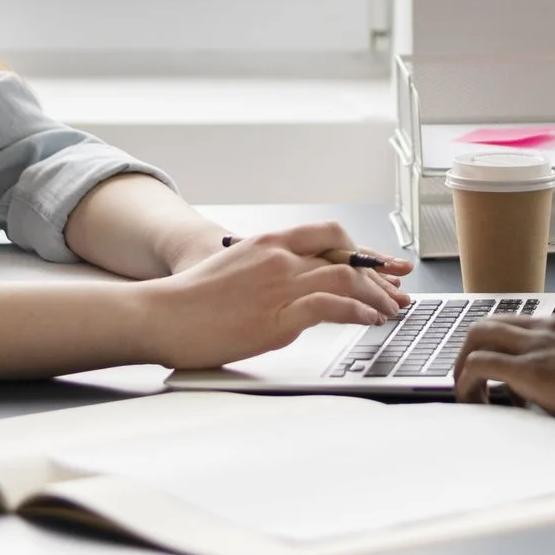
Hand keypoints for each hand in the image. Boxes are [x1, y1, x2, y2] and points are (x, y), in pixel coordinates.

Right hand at [137, 221, 410, 369]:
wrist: (159, 314)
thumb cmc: (187, 301)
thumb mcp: (233, 271)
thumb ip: (265, 274)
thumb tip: (289, 290)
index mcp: (268, 243)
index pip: (328, 234)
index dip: (360, 250)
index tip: (378, 267)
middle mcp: (279, 257)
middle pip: (345, 255)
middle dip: (377, 275)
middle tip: (395, 292)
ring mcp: (280, 284)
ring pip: (346, 277)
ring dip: (376, 294)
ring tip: (390, 310)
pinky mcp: (278, 315)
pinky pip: (332, 306)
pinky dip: (358, 312)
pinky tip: (369, 320)